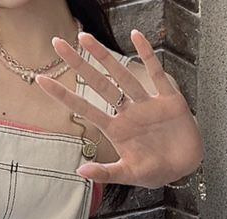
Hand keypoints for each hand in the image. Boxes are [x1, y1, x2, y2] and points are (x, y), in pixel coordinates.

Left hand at [34, 29, 203, 188]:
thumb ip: (107, 173)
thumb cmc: (156, 172)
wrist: (185, 167)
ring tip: (85, 38)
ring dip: (105, 56)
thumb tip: (80, 171)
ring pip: (123, 75)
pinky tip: (136, 36)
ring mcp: (147, 104)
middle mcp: (128, 113)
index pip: (84, 109)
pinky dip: (148, 55)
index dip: (63, 95)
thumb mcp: (130, 175)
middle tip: (57, 44)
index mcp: (116, 130)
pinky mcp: (169, 100)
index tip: (41, 79)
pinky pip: (157, 74)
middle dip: (79, 64)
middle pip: (99, 84)